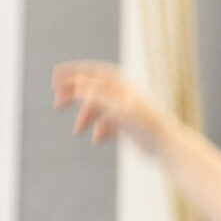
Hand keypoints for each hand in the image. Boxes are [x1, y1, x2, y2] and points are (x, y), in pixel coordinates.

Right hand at [52, 61, 167, 151]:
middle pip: (91, 90)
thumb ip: (97, 96)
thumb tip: (76, 85)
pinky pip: (105, 126)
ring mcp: (123, 110)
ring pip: (96, 110)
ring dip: (85, 119)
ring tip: (78, 130)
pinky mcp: (125, 126)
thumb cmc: (147, 124)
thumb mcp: (119, 108)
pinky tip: (98, 141)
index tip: (55, 77)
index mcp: (122, 84)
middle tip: (56, 104)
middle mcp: (122, 94)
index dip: (73, 73)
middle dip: (73, 96)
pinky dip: (99, 132)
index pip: (92, 72)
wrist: (166, 147)